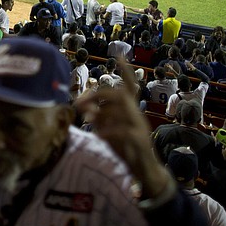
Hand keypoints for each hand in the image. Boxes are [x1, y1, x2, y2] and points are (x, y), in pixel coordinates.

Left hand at [76, 59, 171, 198]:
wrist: (145, 171)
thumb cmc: (126, 148)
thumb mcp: (109, 131)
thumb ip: (99, 118)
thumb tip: (84, 107)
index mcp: (130, 110)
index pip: (130, 86)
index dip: (126, 71)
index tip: (119, 54)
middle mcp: (136, 115)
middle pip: (120, 95)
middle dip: (98, 95)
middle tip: (80, 103)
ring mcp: (140, 127)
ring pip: (122, 111)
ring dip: (102, 114)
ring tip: (88, 121)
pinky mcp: (140, 142)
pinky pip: (124, 132)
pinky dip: (108, 132)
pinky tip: (98, 136)